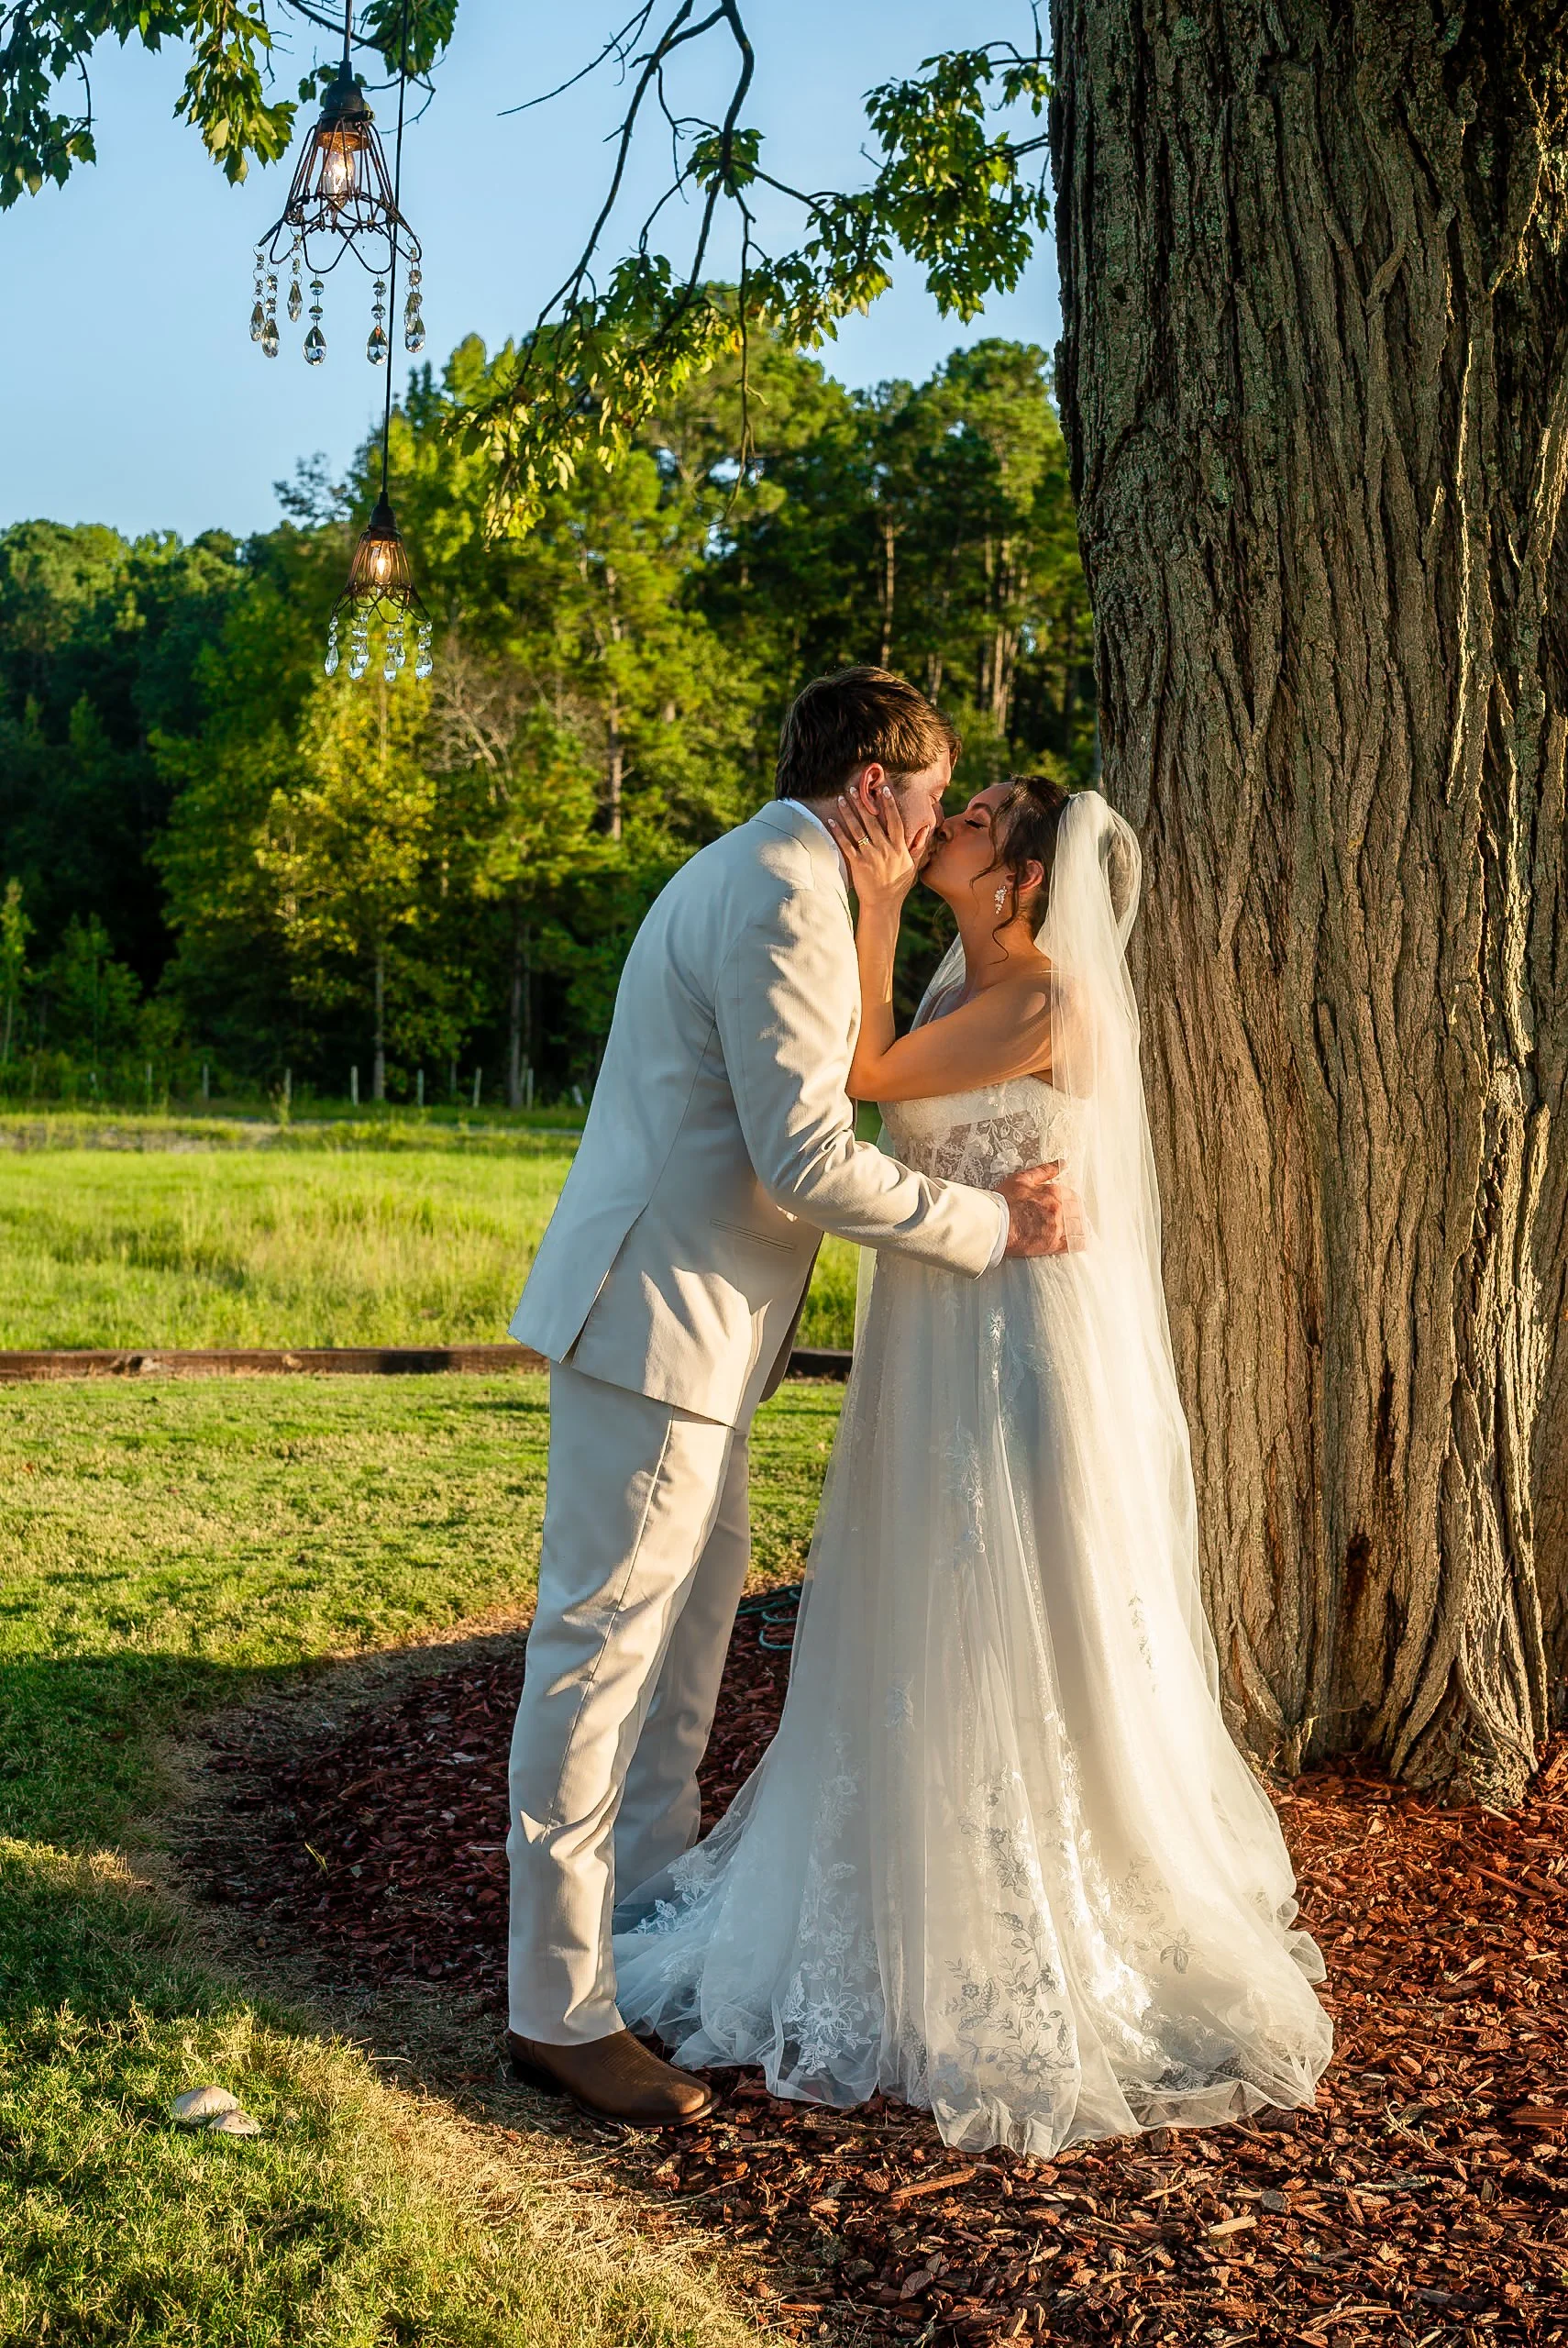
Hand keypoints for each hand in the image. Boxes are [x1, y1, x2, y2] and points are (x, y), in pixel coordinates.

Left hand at [824, 782, 925, 912]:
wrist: (884, 904)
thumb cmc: (899, 885)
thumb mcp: (913, 865)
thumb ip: (918, 846)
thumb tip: (926, 829)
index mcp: (899, 848)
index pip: (895, 821)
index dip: (890, 805)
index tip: (884, 790)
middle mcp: (885, 849)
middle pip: (873, 821)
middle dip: (863, 803)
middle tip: (854, 788)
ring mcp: (871, 856)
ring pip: (858, 829)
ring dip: (849, 812)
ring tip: (841, 798)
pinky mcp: (858, 864)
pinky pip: (846, 845)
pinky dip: (838, 832)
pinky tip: (831, 820)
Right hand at [997, 1163, 1084, 1257]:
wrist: (995, 1224)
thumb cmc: (1004, 1201)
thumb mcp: (1023, 1178)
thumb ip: (1045, 1170)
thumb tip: (1062, 1163)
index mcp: (1054, 1192)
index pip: (1073, 1196)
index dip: (1071, 1201)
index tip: (1068, 1204)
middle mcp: (1060, 1209)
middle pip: (1078, 1211)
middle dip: (1076, 1214)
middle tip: (1071, 1217)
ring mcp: (1058, 1227)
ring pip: (1080, 1227)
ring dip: (1079, 1227)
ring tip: (1075, 1229)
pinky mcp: (1054, 1244)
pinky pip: (1076, 1243)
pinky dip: (1081, 1242)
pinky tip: (1081, 1242)